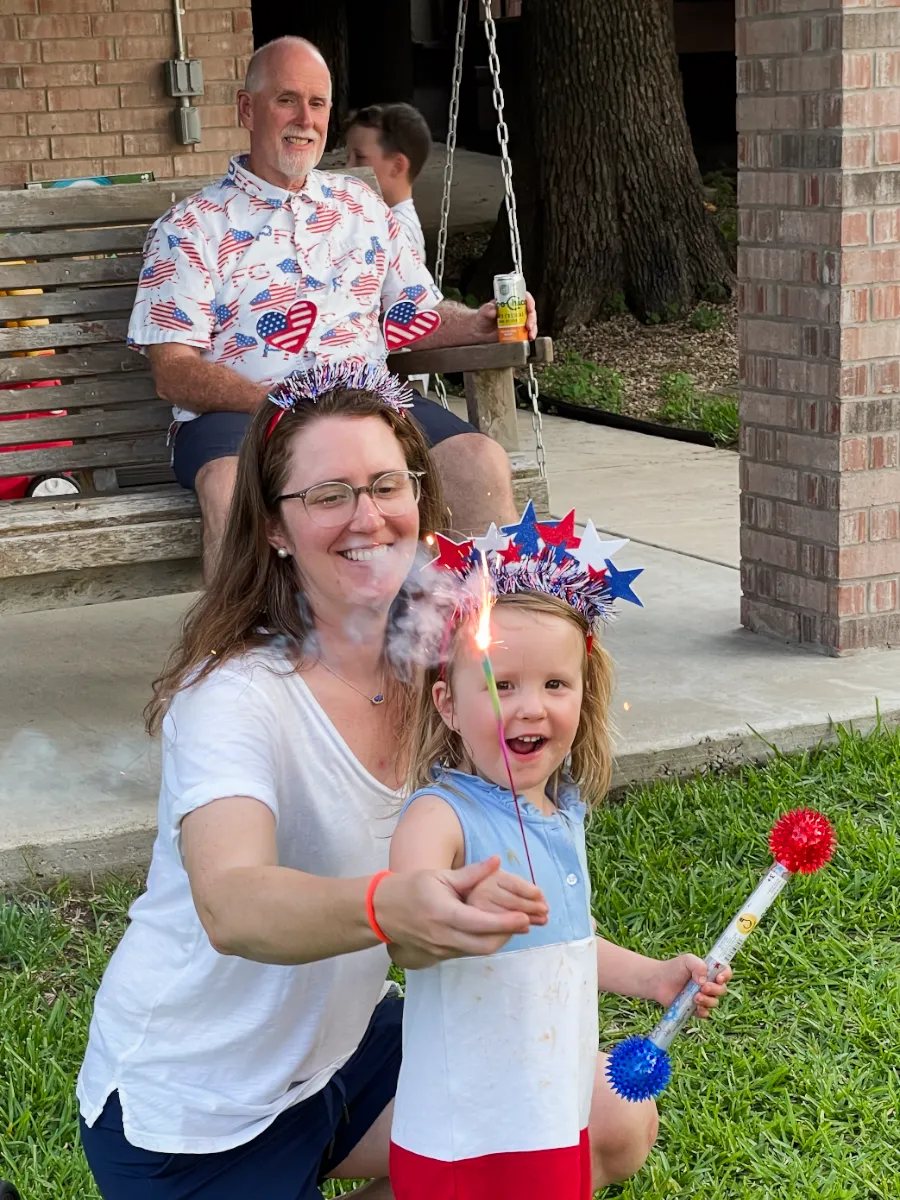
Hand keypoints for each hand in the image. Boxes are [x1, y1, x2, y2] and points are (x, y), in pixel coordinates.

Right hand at [375, 857, 546, 969]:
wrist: (382, 911)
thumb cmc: (411, 888)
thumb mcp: (440, 876)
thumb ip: (472, 873)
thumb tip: (498, 861)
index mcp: (445, 914)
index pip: (482, 923)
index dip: (506, 923)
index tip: (525, 917)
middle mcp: (444, 936)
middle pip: (485, 944)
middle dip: (507, 935)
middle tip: (525, 922)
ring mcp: (441, 950)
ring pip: (478, 951)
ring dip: (497, 940)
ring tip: (512, 925)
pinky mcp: (439, 956)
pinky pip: (467, 952)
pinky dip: (482, 943)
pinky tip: (491, 930)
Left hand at [474, 290, 537, 341]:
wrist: (480, 331)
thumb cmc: (483, 317)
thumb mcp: (484, 311)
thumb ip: (488, 309)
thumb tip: (493, 310)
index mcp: (510, 300)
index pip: (524, 297)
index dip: (529, 301)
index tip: (530, 307)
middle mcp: (517, 309)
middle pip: (530, 311)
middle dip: (532, 318)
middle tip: (528, 325)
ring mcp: (518, 321)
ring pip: (531, 322)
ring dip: (533, 328)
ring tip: (530, 335)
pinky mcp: (518, 331)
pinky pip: (527, 332)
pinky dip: (530, 335)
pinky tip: (529, 338)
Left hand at [651, 954, 731, 1018]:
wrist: (658, 981)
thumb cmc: (674, 968)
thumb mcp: (687, 960)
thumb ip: (698, 965)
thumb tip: (704, 981)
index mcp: (710, 972)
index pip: (725, 973)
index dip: (726, 976)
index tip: (719, 978)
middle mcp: (709, 985)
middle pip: (722, 990)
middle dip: (715, 990)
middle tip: (703, 987)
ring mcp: (703, 997)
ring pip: (715, 1002)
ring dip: (708, 1001)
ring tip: (695, 997)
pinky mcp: (695, 1009)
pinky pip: (705, 1014)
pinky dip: (702, 1011)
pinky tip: (695, 1007)